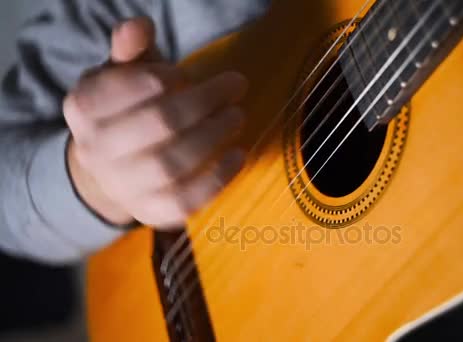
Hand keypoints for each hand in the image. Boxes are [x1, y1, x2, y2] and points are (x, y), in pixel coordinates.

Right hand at [64, 17, 247, 228]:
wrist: (112, 169)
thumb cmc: (126, 110)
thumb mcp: (122, 74)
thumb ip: (131, 50)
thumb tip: (141, 26)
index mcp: (83, 108)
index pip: (129, 86)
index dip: (167, 77)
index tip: (189, 75)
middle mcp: (96, 151)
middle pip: (159, 123)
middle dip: (204, 102)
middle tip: (235, 87)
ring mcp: (123, 187)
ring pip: (172, 164)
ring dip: (214, 136)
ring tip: (238, 116)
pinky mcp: (151, 213)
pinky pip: (186, 201)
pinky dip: (218, 178)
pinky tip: (239, 154)